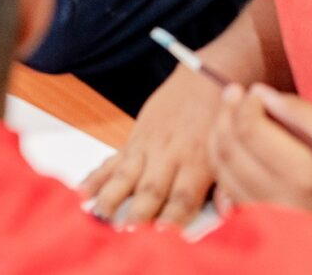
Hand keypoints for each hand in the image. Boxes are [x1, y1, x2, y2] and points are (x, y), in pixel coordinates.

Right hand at [81, 64, 222, 225]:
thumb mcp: (230, 151)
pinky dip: (96, 177)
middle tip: (126, 229)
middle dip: (138, 210)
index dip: (173, 215)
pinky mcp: (134, 141)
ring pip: (126, 175)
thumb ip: (227, 185)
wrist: (202, 80)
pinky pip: (112, 161)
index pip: (184, 196)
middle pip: (152, 188)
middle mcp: (170, 154)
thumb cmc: (220, 120)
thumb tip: (226, 213)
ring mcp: (147, 147)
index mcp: (198, 161)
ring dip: (112, 196)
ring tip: (100, 215)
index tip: (162, 232)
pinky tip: (82, 192)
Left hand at [209, 84, 311, 246]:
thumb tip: (259, 93)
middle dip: (226, 115)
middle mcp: (280, 199)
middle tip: (234, 94)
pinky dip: (226, 162)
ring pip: (222, 170)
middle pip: (228, 149)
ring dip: (220, 137)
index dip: (243, 104)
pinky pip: (230, 188)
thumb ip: (299, 111)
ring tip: (233, 115)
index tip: (250, 90)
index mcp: (303, 175)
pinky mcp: (266, 224)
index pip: (249, 130)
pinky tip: (239, 145)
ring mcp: (270, 217)